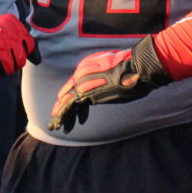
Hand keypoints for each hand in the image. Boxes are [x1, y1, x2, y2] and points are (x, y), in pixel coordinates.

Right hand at [0, 10, 39, 80]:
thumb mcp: (5, 25)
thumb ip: (24, 39)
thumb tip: (38, 61)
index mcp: (10, 24)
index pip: (30, 47)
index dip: (24, 54)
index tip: (16, 54)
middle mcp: (2, 36)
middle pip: (19, 62)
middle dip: (13, 64)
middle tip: (1, 59)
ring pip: (7, 71)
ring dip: (1, 70)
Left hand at [48, 36, 168, 132]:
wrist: (136, 67)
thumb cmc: (132, 71)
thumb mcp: (116, 73)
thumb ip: (106, 80)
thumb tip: (108, 88)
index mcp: (87, 66)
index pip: (76, 86)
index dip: (72, 99)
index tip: (72, 111)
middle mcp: (82, 73)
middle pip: (69, 93)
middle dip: (62, 107)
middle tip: (56, 120)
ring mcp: (83, 81)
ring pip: (67, 100)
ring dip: (61, 114)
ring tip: (55, 126)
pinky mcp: (85, 92)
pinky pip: (70, 105)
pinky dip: (64, 115)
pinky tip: (62, 124)